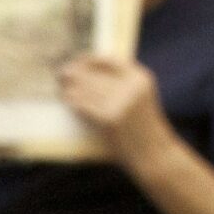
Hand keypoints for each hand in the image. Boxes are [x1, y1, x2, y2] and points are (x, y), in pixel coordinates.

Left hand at [59, 55, 175, 170]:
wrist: (153, 153)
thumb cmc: (143, 128)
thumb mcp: (140, 98)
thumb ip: (123, 84)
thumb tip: (91, 73)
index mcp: (140, 77)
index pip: (109, 60)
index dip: (89, 60)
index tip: (76, 61)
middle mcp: (131, 86)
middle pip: (94, 74)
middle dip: (75, 73)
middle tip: (61, 74)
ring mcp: (121, 102)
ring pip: (86, 89)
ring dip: (70, 87)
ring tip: (61, 87)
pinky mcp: (109, 118)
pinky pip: (84, 105)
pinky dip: (73, 101)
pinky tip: (66, 99)